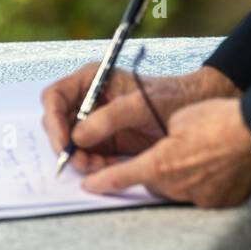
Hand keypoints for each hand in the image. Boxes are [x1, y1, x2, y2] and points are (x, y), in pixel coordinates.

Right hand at [41, 63, 238, 172]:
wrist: (197, 110)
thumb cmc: (171, 97)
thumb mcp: (141, 104)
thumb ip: (110, 118)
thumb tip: (78, 137)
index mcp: (91, 80)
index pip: (55, 97)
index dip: (53, 119)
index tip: (64, 142)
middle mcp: (88, 100)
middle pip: (57, 123)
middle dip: (65, 144)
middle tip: (79, 162)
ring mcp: (96, 122)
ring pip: (71, 144)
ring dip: (79, 158)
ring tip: (96, 167)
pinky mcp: (107, 141)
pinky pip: (88, 157)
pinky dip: (93, 166)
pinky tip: (106, 169)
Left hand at [81, 98, 250, 207]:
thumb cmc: (218, 116)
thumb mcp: (173, 115)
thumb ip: (142, 131)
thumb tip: (124, 143)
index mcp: (161, 164)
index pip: (122, 177)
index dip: (102, 181)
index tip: (88, 186)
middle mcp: (178, 187)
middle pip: (151, 182)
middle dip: (152, 168)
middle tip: (167, 149)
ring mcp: (201, 198)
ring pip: (175, 189)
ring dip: (176, 175)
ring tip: (194, 152)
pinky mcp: (220, 203)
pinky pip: (199, 194)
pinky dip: (200, 182)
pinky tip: (212, 163)